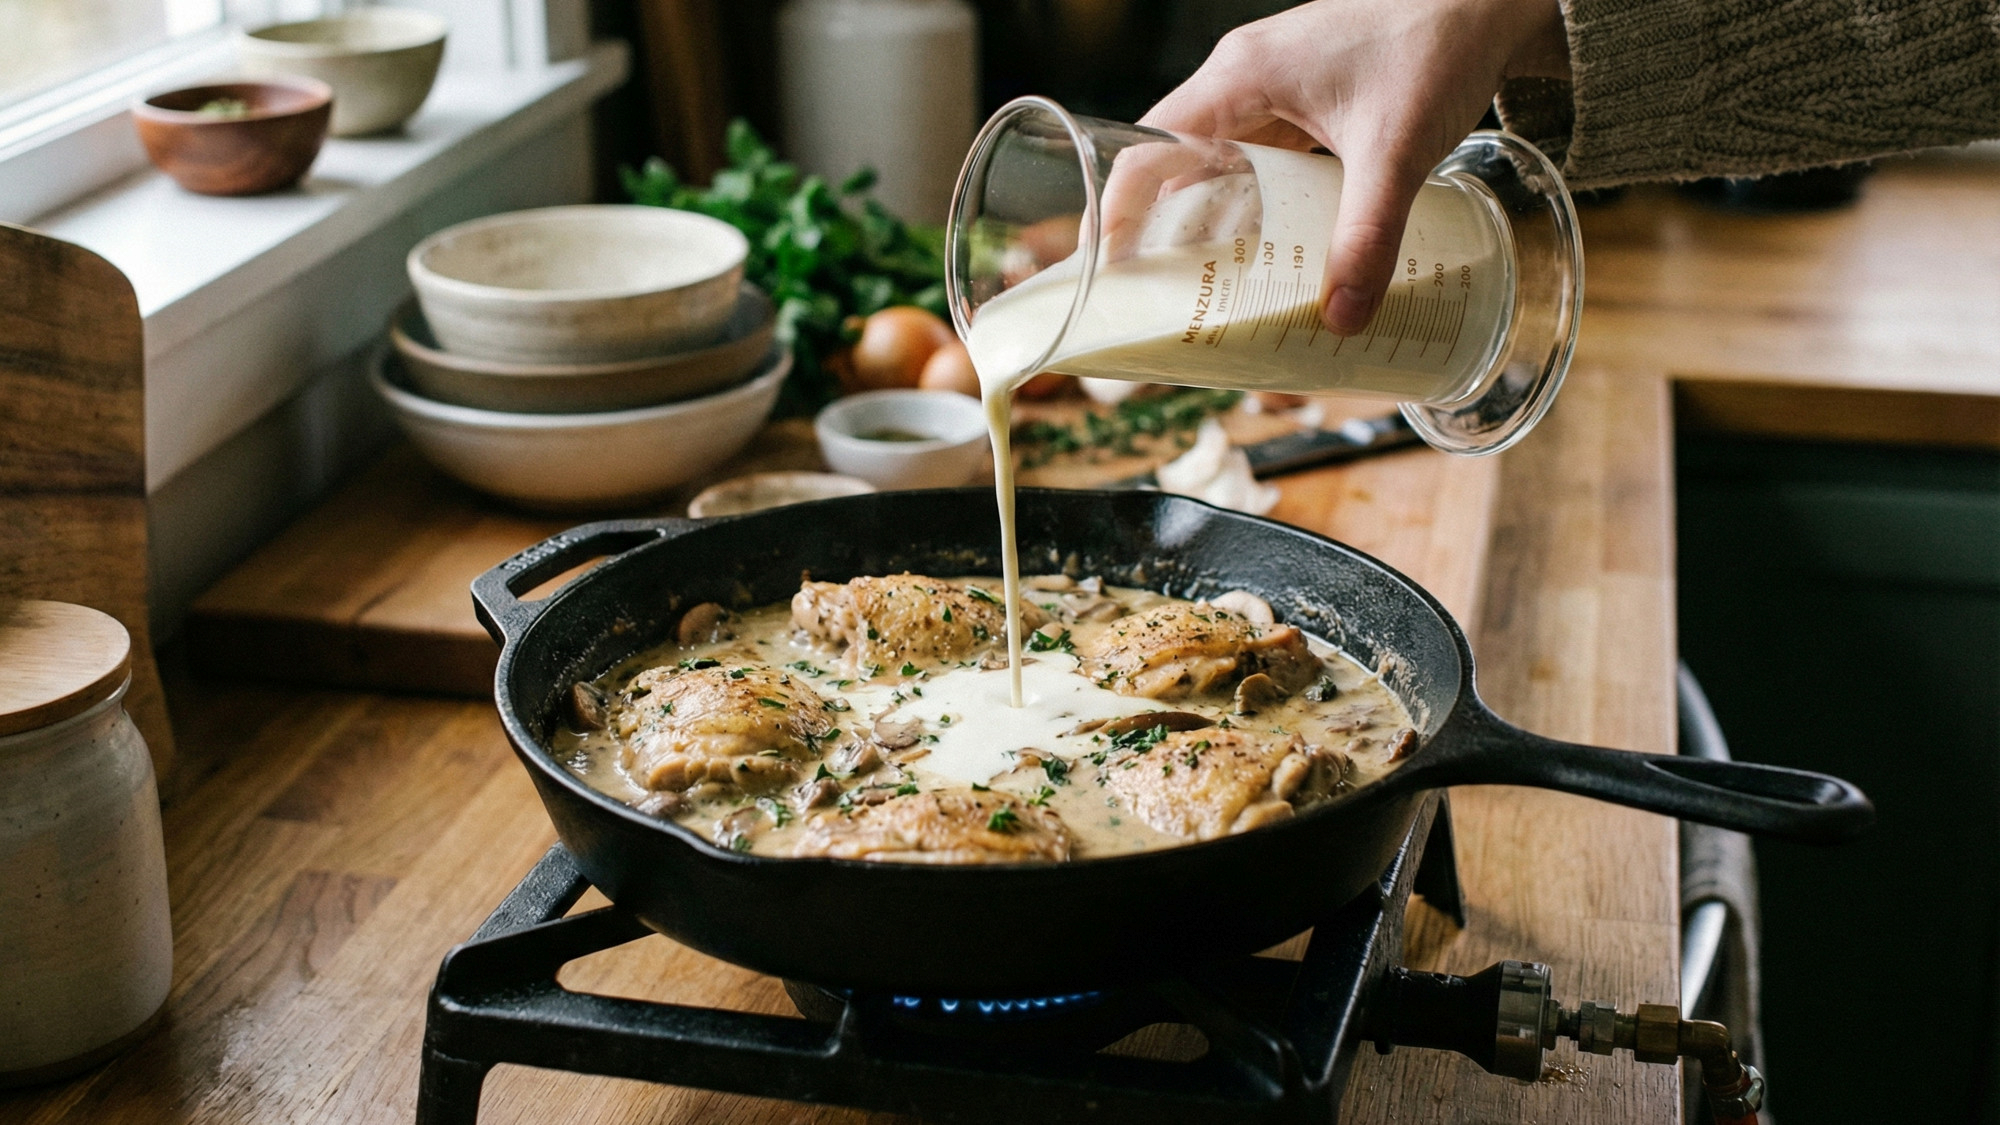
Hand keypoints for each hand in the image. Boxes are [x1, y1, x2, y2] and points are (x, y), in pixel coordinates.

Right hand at [1141, 0, 1568, 333]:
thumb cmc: (1436, 44)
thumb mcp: (1397, 152)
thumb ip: (1368, 236)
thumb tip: (1341, 317)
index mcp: (1239, 78)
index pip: (1147, 150)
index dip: (1118, 214)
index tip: (1107, 273)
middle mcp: (1243, 80)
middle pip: (1176, 164)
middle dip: (1162, 232)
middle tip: (1155, 301)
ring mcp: (1276, 89)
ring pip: (1221, 166)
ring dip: (1213, 224)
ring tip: (1205, 292)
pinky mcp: (1308, 101)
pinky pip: (1263, 162)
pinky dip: (1260, 208)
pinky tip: (1272, 254)